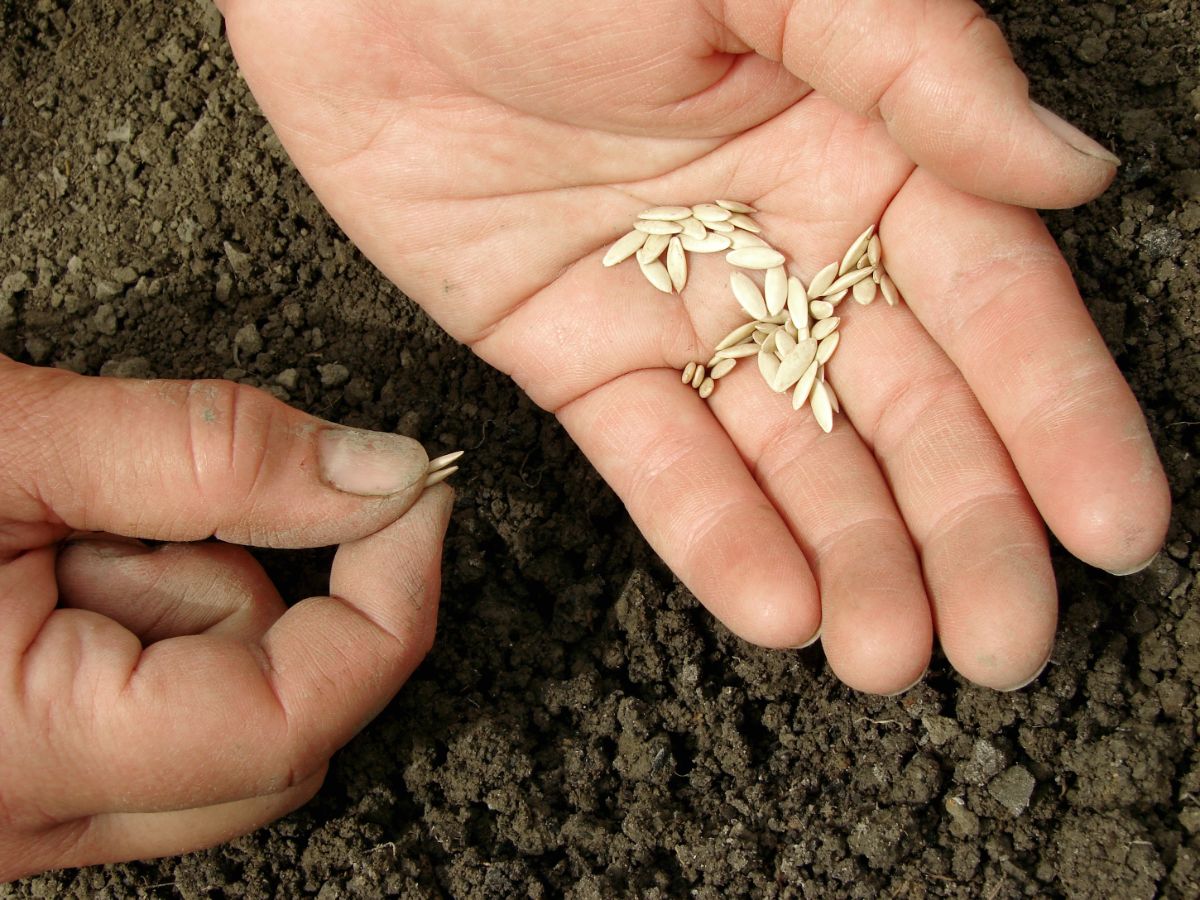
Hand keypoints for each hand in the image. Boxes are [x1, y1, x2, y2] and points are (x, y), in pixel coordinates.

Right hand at [0, 357, 451, 880]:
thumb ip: (207, 455)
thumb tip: (378, 473)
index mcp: (20, 756)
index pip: (297, 713)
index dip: (391, 599)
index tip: (418, 497)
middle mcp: (26, 822)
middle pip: (271, 725)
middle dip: (250, 591)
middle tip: (142, 499)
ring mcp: (20, 814)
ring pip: (214, 715)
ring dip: (174, 594)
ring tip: (42, 527)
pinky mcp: (15, 778)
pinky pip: (148, 711)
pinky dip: (133, 616)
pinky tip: (35, 565)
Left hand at [217, 0, 1168, 692]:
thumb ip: (913, 63)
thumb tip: (1066, 170)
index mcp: (863, 141)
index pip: (987, 297)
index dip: (1052, 415)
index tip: (1111, 525)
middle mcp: (783, 238)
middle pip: (899, 404)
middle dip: (958, 524)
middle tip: (1002, 640)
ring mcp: (676, 307)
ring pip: (785, 453)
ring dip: (847, 556)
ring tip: (893, 655)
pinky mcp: (571, 354)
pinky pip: (653, 457)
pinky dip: (711, 532)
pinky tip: (777, 607)